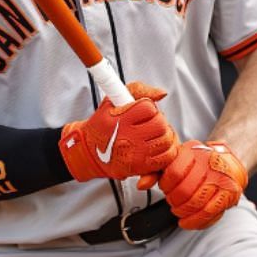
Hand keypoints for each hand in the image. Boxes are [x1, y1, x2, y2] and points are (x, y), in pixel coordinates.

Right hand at [60, 81, 178, 180]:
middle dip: (159, 120)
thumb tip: (162, 93)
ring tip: (153, 134)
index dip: (149, 107)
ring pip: (166, 140)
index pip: (149, 108)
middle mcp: (126, 138)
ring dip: (164, 135)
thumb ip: (139, 90)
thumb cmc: (104, 123)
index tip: (143, 111)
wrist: (89, 152)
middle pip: (160, 124)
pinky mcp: (140, 167)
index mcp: (119, 120)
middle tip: (150, 123)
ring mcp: (134, 155)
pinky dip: (166, 150)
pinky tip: (157, 146)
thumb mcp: (113, 99)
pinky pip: (166, 157)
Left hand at [137, 139, 247, 229]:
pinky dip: (195, 221)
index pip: (174, 174)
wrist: (227, 162)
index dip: (166, 187)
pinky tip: (188, 221)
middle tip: (173, 203)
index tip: (166, 189)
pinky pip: (209, 212)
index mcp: (192, 151)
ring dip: (183, 212)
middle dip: (174, 202)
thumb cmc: (196, 164)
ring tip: (180, 211)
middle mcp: (209, 162)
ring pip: (197, 203)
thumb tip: (141, 185)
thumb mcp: (175, 161)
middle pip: (184, 191)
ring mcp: (220, 177)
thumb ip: (155, 172)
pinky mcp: (229, 192)